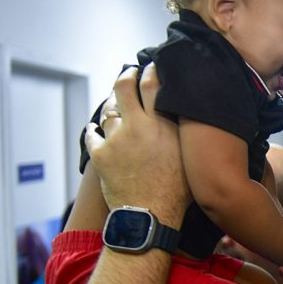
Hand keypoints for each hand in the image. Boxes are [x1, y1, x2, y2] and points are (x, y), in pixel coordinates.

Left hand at [85, 64, 190, 226]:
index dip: (150, 71)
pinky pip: (92, 135)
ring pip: (108, 110)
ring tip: (113, 103)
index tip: (150, 67)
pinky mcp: (100, 155)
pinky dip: (93, 131)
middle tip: (128, 74)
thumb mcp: (190, 157)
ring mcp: (116, 140)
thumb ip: (185, 134)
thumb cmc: (177, 192)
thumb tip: (189, 118)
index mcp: (162, 125)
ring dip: (111, 104)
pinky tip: (94, 129)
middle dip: (125, 76)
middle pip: (123, 87)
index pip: (153, 84)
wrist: (151, 216)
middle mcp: (137, 126)